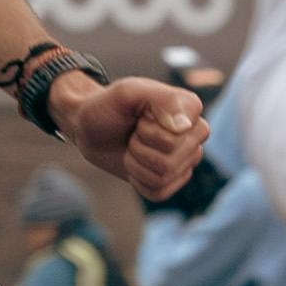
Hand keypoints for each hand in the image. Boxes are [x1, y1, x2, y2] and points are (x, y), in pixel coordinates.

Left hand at [63, 67, 208, 201]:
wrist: (90, 128)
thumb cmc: (109, 107)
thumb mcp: (127, 93)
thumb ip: (161, 99)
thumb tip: (184, 126)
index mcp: (191, 109)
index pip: (177, 138)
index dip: (148, 132)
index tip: (139, 117)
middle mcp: (195, 134)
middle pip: (170, 161)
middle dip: (139, 148)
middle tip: (132, 133)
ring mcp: (186, 159)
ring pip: (164, 177)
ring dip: (136, 163)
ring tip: (131, 146)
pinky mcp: (173, 180)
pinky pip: (159, 192)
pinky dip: (138, 181)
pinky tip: (134, 164)